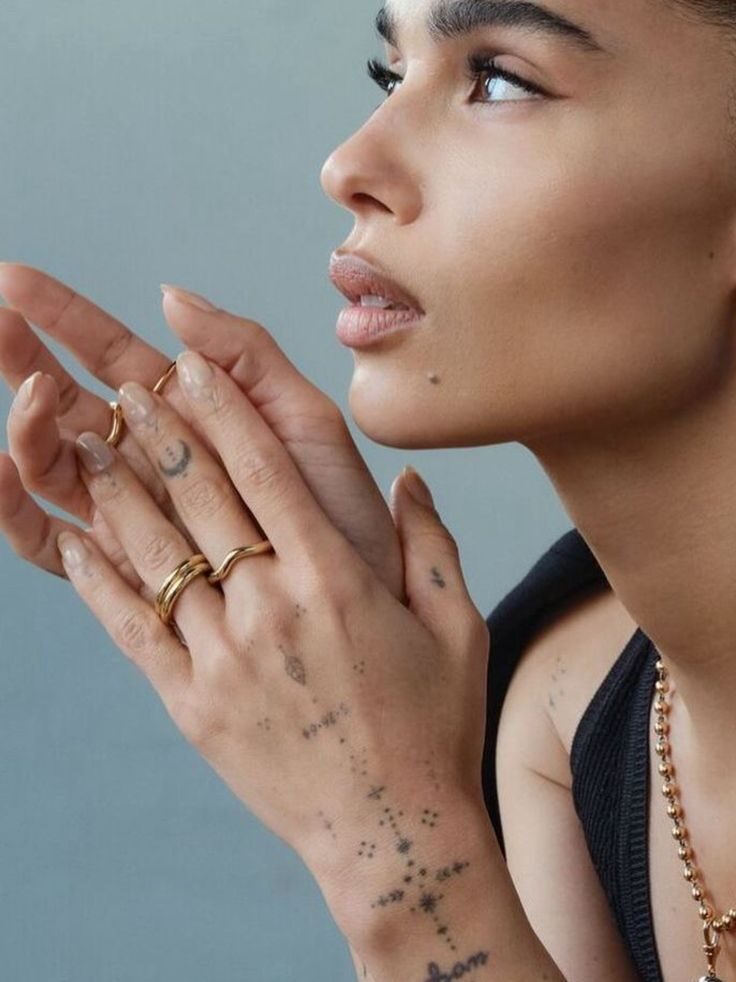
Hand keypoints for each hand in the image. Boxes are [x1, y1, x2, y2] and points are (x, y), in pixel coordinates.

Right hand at [0, 266, 403, 598]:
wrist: (363, 594)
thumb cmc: (341, 507)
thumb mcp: (305, 417)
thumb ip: (245, 355)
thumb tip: (168, 296)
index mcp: (190, 415)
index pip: (112, 355)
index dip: (63, 317)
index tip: (14, 280)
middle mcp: (151, 459)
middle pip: (66, 403)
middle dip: (22, 359)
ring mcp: (132, 513)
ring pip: (52, 463)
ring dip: (25, 427)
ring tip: (34, 395)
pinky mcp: (123, 569)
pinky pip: (50, 543)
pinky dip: (15, 509)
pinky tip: (2, 473)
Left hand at [55, 351, 489, 918]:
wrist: (392, 834)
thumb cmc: (434, 726)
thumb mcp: (458, 627)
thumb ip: (430, 543)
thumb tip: (408, 477)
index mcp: (334, 579)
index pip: (264, 471)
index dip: (223, 411)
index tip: (191, 368)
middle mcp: (271, 607)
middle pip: (200, 497)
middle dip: (159, 432)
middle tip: (126, 385)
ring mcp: (224, 657)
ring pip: (156, 554)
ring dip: (118, 490)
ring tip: (87, 442)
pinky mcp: (192, 705)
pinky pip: (132, 630)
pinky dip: (100, 583)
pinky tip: (78, 541)